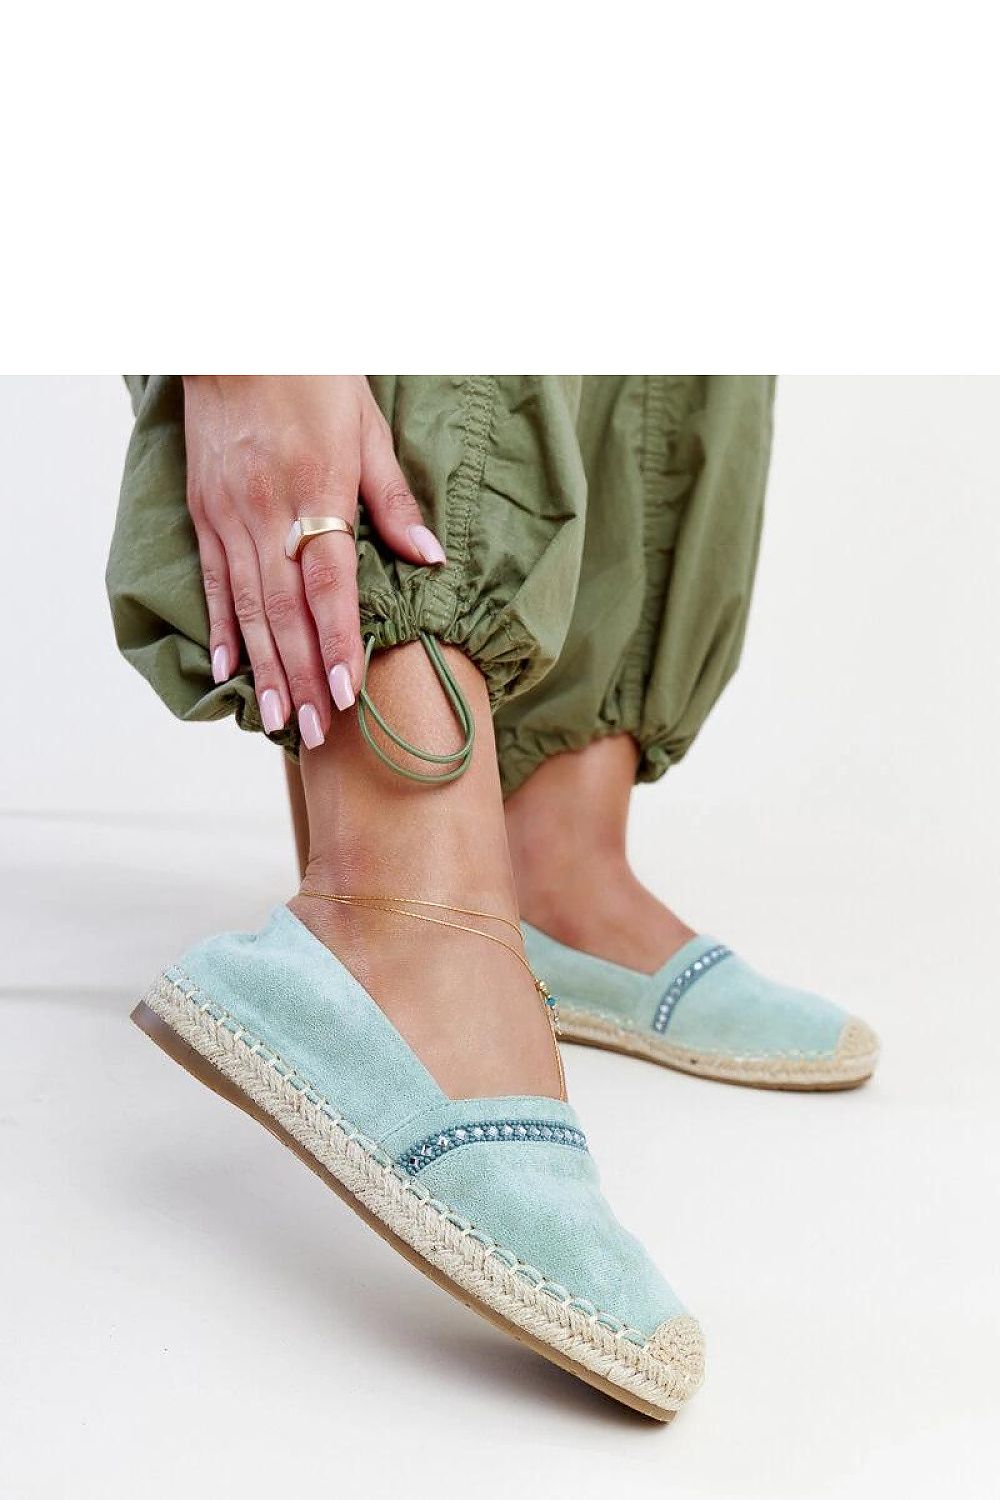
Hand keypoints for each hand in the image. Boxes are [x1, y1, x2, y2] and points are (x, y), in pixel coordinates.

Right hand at [182, 375, 444, 747]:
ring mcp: (228, 515)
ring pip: (246, 608)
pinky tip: (228, 671)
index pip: (329, 584)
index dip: (338, 642)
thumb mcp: (367, 426)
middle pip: (285, 611)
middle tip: (315, 733)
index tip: (347, 694)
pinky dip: (220, 631)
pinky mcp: (204, 512)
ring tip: (276, 720)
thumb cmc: (311, 374)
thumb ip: (394, 499)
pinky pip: (212, 583)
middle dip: (302, 677)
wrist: (232, 332)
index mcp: (316, 490)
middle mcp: (266, 512)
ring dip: (264, 669)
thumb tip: (429, 558)